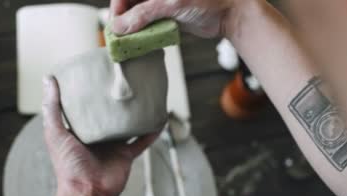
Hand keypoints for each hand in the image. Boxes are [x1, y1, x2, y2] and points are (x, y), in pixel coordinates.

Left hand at [42, 76, 159, 195]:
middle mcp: (96, 138)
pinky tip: (159, 119)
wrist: (87, 192)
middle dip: (114, 102)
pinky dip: (150, 132)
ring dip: (134, 114)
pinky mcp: (126, 155)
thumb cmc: (67, 165)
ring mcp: (112, 147)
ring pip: (126, 126)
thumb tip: (48, 78)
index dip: (88, 94)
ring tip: (143, 95)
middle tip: (122, 81)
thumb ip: (52, 107)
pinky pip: (141, 142)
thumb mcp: (54, 132)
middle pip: (107, 116)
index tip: (94, 75)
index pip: (83, 109)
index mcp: (78, 132)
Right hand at [110, 0, 246, 37]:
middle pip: (130, 2)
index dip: (119, 4)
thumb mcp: (172, 3)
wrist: (230, 13)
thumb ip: (144, 13)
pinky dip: (143, 32)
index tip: (116, 20)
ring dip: (132, 27)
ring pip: (137, 13)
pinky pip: (148, 23)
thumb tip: (120, 26)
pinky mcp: (166, 14)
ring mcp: (160, 2)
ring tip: (127, 40)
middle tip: (119, 34)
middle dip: (124, 17)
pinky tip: (140, 40)